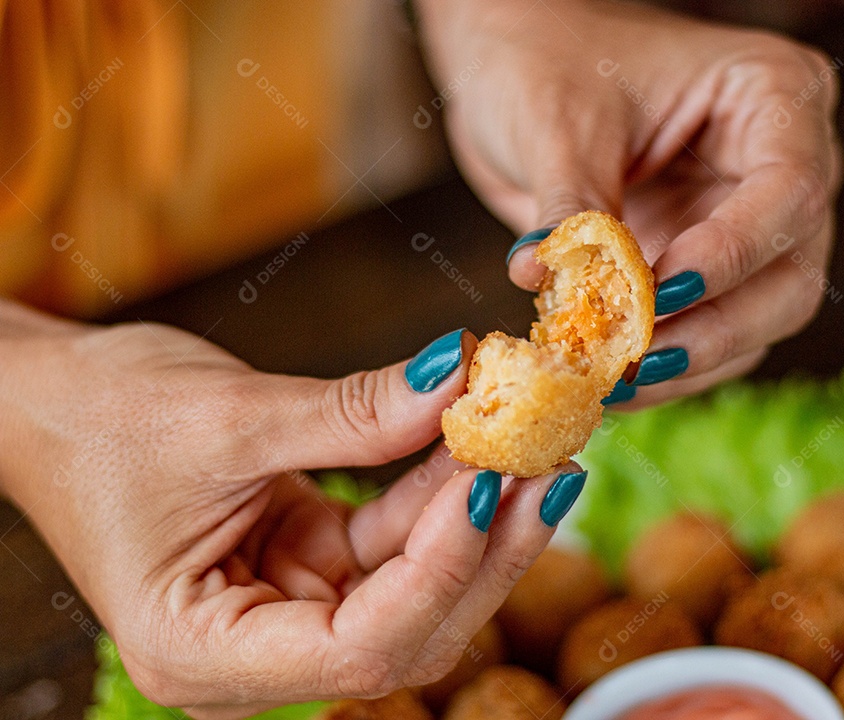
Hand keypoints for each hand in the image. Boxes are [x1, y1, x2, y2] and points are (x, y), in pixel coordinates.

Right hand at [0, 302, 581, 717]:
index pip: (359, 649)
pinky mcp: (313, 561)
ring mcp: (289, 608)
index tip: (491, 484)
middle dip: (485, 547)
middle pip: (408, 626)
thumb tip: (459, 378)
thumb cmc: (100, 420)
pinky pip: (394, 536)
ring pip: (415, 583)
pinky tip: (481, 441)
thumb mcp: (230, 417)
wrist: (53, 401)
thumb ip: (353, 413)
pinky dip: (439, 489)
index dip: (439, 571)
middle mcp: (256, 652)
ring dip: (477, 514)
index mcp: (204, 656)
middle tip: (550, 467)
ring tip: (537, 445)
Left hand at [416, 0, 842, 406]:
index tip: (658, 294)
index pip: (789, 193)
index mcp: (773, 98)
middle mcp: (779, 167)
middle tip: (634, 360)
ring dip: (685, 362)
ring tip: (610, 383)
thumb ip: (572, 212)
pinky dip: (661, 365)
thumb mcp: (558, 125)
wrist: (514, 61)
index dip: (731, 255)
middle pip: (790, 278)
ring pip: (756, 324)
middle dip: (713, 330)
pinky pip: (705, 336)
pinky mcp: (701, 270)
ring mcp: (745, 226)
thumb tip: (552, 290)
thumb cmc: (544, 56)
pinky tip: (608, 382)